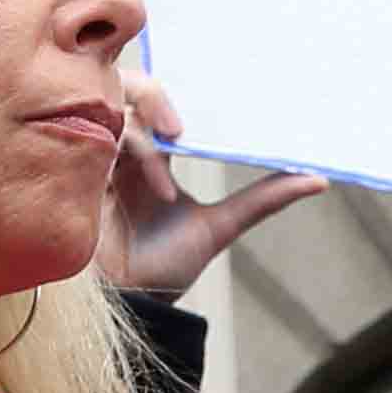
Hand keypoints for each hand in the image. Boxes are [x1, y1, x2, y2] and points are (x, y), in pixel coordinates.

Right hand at [94, 74, 326, 293]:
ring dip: (144, 142)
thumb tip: (319, 179)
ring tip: (164, 187)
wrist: (132, 305)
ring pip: (109, 110)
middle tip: (179, 132)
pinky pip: (91, 141)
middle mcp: (120, 148)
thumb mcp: (221, 227)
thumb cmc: (166, 268)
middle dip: (153, 97)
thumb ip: (264, 200)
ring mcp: (92, 157)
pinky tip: (152, 191)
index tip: (200, 117)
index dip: (172, 95)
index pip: (155, 99)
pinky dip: (126, 158)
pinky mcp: (72, 173)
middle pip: (126, 87)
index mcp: (152, 153)